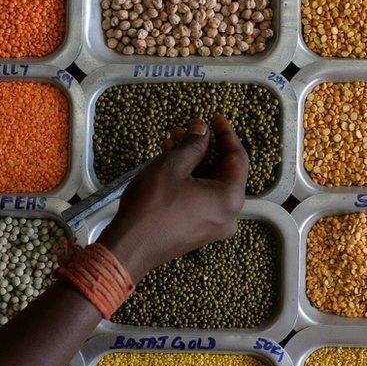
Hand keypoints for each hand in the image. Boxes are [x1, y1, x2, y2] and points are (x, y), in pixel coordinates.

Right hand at [98, 114, 248, 282]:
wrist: (129, 248)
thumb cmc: (152, 206)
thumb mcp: (172, 167)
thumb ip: (193, 145)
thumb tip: (202, 129)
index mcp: (230, 199)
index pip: (238, 158)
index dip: (226, 134)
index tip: (215, 118)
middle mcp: (228, 215)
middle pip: (224, 171)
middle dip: (205, 147)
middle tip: (187, 128)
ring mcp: (213, 226)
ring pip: (209, 184)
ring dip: (194, 161)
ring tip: (173, 140)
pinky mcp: (197, 231)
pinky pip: (200, 198)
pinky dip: (190, 179)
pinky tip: (170, 161)